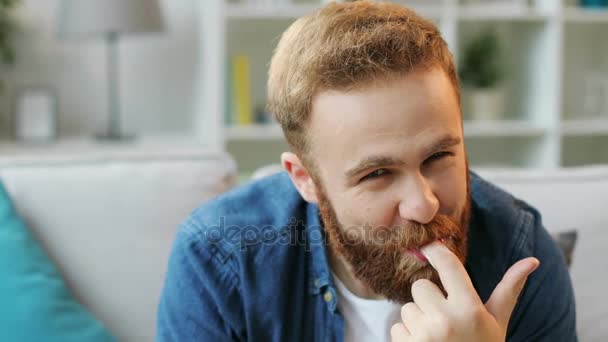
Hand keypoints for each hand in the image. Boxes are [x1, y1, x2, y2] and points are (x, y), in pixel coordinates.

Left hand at [390, 241, 539, 341]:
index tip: (427, 245)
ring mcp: (424, 335)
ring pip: (407, 308)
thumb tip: (531, 260)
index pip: (448, 265)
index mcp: (470, 309)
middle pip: (420, 286)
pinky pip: (396, 327)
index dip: (435, 250)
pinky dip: (407, 336)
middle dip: (429, 299)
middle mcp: (445, 320)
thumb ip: (509, 290)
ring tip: (436, 337)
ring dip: (417, 319)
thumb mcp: (498, 323)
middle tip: (444, 318)